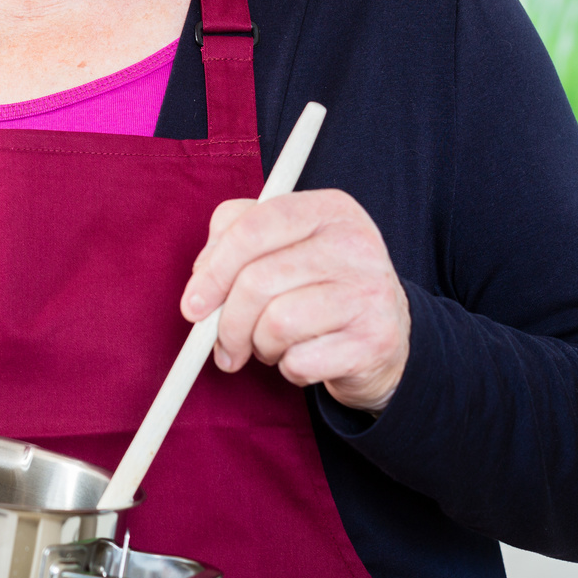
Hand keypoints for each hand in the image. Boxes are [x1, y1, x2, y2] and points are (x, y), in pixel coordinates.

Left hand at [181, 190, 409, 412]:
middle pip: (257, 280)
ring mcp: (370, 292)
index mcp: (328, 208)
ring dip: (259, 345)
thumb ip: (233, 243)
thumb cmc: (317, 286)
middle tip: (221, 344)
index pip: (253, 227)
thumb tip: (200, 282)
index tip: (192, 304)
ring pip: (276, 324)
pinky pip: (300, 361)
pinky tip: (300, 358)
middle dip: (227, 322)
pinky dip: (287, 368)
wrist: (384, 334)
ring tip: (270, 344)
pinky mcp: (374, 340)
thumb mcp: (282, 246)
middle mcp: (355, 243)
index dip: (213, 269)